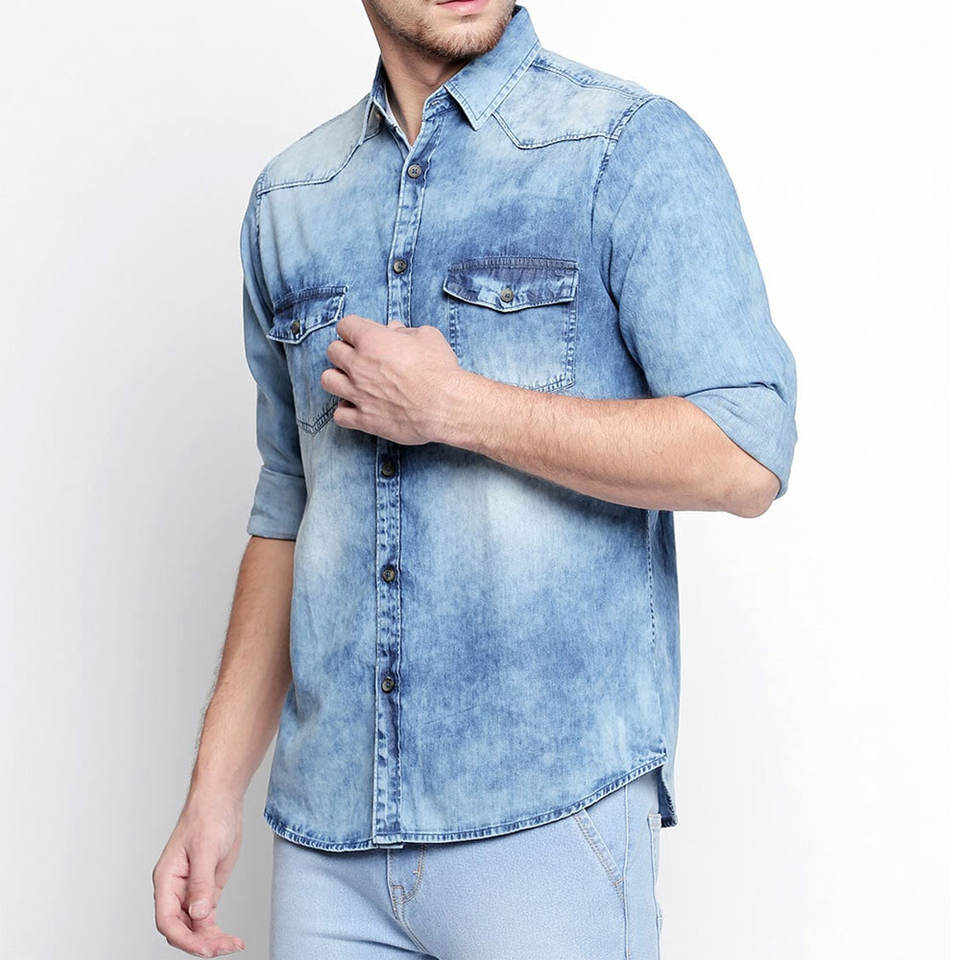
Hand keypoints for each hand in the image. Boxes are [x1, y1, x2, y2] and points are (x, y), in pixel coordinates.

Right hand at [152, 792, 245, 956]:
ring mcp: (191, 891)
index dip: (184, 938)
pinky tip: (231, 939)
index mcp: (166, 879)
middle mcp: (175, 889)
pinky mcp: (206, 889)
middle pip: (181, 928)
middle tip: (225, 947)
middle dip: (201, 942)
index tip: (206, 948)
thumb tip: (199, 915)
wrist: (221, 800)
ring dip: (211, 939)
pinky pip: (207, 918)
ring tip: (233, 945)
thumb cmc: (208, 817)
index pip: (166, 920)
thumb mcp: (206, 849)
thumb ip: (201, 884)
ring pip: (195, 927)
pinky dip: (216, 930)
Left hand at [321, 315, 464, 444]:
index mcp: (371, 340)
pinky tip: (358, 408)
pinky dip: (345, 411)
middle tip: (360, 358)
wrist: (445, 405)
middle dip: (344, 352)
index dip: (355, 329)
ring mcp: (358, 393)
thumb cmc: (440, 369)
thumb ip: (406, 331)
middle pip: (333, 351)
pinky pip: (339, 414)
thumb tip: (395, 330)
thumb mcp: (428, 337)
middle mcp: (358, 365)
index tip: (364, 336)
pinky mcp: (363, 419)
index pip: (345, 325)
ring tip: (353, 382)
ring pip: (328, 380)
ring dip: (338, 379)